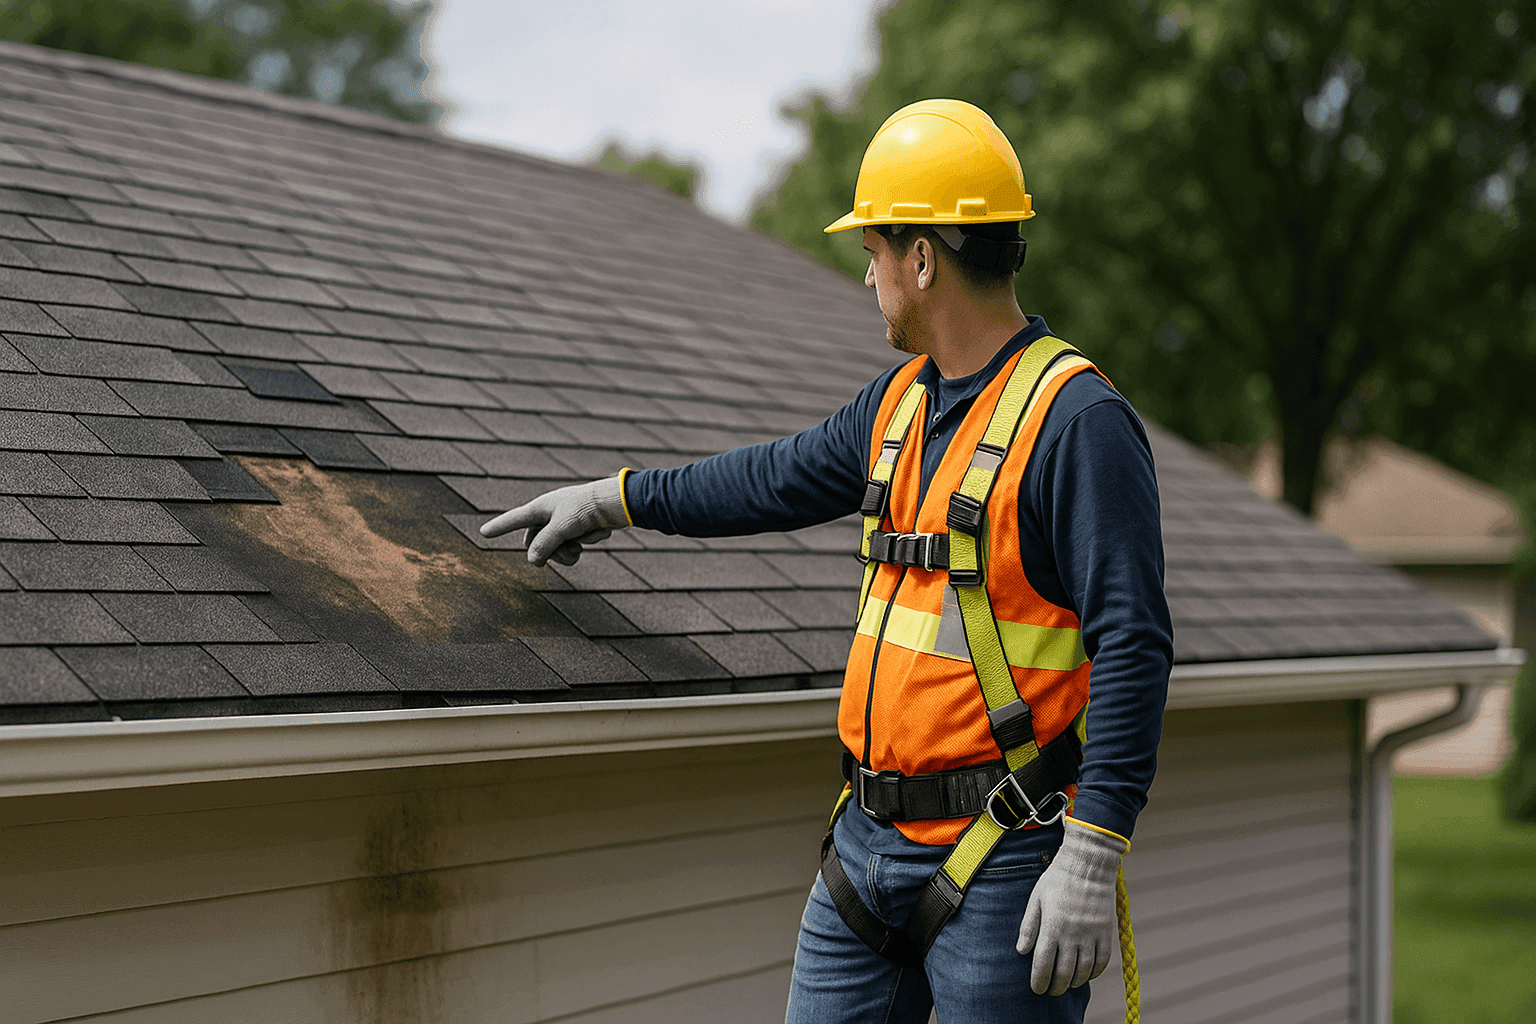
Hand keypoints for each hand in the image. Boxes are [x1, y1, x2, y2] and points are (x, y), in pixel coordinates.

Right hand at [480, 474, 629, 565]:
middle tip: (571, 552)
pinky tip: (597, 532)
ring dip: (570, 552)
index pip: (515, 519)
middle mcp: (550, 514)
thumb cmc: (585, 509)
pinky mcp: (580, 527)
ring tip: (582, 546)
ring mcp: (565, 522)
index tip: (483, 533)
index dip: (500, 527)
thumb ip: (544, 545)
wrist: (616, 502)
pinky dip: (586, 542)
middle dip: (553, 552)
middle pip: (538, 543)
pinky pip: (575, 544)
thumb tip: (532, 561)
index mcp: (541, 507)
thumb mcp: (561, 527)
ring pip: (557, 548)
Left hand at [1016, 817, 1127, 995]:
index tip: (1036, 989)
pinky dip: (1094, 973)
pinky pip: (1102, 962)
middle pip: (1064, 974)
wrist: (1088, 863)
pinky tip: (1086, 974)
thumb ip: (1029, 926)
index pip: (1043, 965)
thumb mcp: (1036, 898)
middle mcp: (1072, 934)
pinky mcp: (1106, 932)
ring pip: (1084, 971)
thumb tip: (1021, 952)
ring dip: (1074, 983)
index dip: (1039, 982)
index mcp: (1052, 926)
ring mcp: (1092, 934)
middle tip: (1050, 991)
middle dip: (1056, 988)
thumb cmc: (1058, 878)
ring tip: (1067, 985)